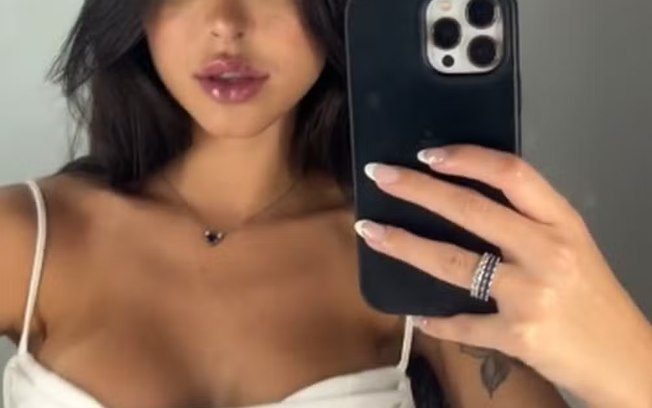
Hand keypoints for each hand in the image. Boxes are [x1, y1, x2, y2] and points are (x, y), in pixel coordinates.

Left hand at [352, 145, 651, 407]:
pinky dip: (436, 320)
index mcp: (562, 223)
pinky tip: (416, 315)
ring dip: (404, 245)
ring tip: (371, 232)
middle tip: (381, 176)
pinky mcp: (518, 336)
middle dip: (418, 189)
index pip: (512, 175)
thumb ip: (528, 221)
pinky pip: (463, 324)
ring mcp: (532, 295)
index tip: (426, 153)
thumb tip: (464, 197)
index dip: (466, 158)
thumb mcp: (571, 245)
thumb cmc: (593, 298)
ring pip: (454, 263)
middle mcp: (548, 253)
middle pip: (471, 210)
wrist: (624, 359)